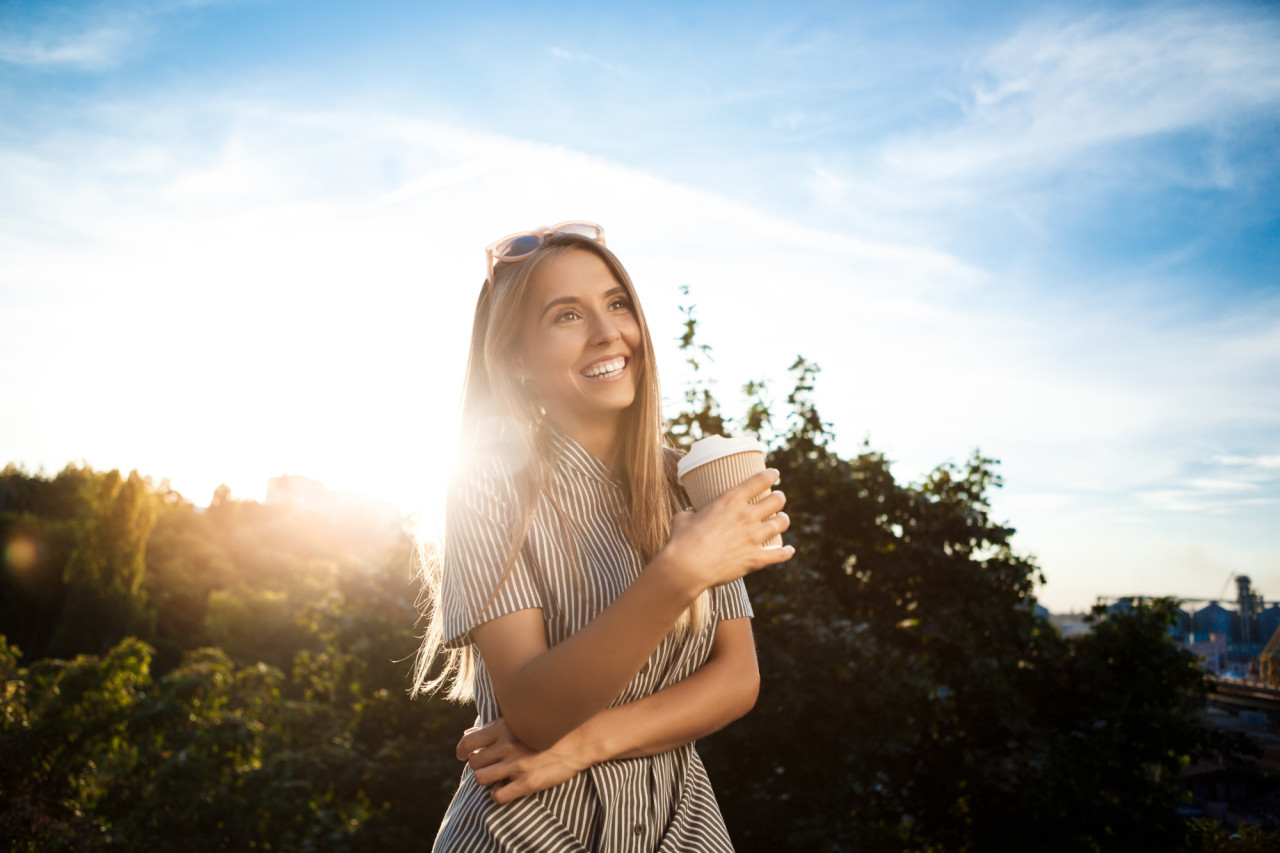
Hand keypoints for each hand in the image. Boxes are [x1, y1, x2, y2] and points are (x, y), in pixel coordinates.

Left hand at [456, 717, 589, 804]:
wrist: (580, 739)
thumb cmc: (549, 728)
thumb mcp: (522, 720)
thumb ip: (495, 728)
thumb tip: (468, 734)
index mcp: (504, 728)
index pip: (468, 742)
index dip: (461, 750)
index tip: (462, 755)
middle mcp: (507, 746)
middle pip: (474, 762)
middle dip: (478, 765)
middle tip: (488, 765)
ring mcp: (517, 765)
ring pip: (481, 778)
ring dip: (486, 779)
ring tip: (496, 776)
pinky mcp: (527, 782)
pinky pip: (498, 795)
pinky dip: (497, 794)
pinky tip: (505, 788)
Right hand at [664, 467, 793, 590]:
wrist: (687, 567)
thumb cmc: (682, 541)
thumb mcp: (683, 518)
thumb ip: (691, 513)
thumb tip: (690, 513)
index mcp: (729, 501)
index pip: (759, 480)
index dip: (771, 475)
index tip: (774, 474)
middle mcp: (746, 516)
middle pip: (777, 500)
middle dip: (779, 498)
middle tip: (777, 499)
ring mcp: (754, 537)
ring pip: (781, 523)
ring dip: (783, 520)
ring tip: (781, 520)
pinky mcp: (756, 558)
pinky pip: (780, 554)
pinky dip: (786, 552)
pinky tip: (789, 549)